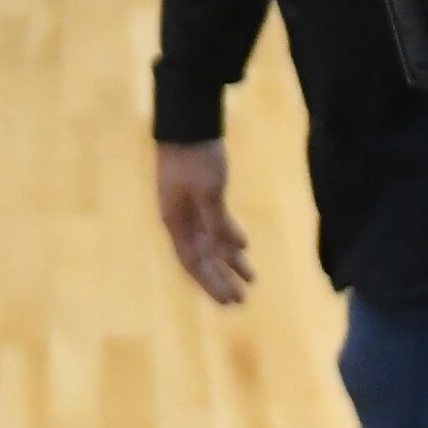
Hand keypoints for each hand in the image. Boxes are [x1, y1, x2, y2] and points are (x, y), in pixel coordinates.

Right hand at [153, 137, 250, 307]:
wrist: (188, 124)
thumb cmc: (194, 158)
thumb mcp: (207, 191)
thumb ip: (217, 221)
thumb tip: (229, 249)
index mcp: (176, 223)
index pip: (193, 263)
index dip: (210, 284)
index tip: (228, 302)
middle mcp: (180, 221)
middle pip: (201, 259)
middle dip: (221, 279)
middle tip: (242, 300)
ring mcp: (189, 209)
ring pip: (211, 244)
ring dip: (229, 261)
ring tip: (250, 277)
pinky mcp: (201, 196)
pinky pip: (215, 227)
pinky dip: (228, 238)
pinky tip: (243, 246)